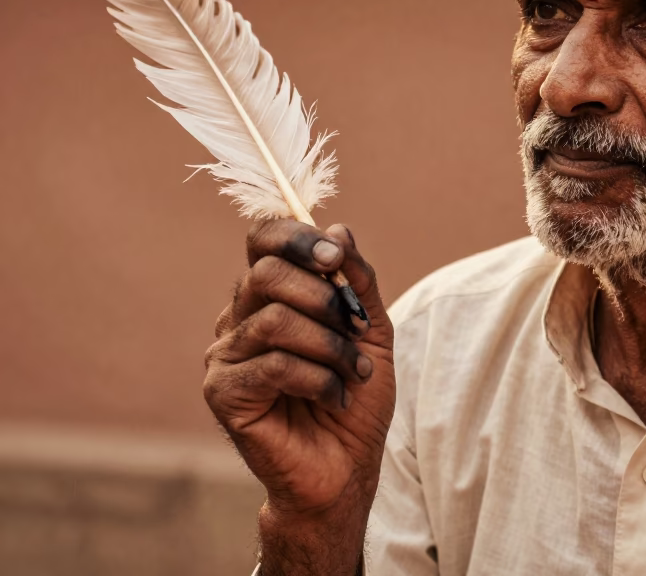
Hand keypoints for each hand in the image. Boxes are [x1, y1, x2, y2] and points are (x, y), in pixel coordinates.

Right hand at [203, 221, 395, 574]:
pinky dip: (319, 378)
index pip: (263, 240)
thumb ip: (358, 280)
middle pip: (266, 273)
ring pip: (276, 320)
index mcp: (270, 295)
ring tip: (354, 372)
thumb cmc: (356, 395)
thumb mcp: (372, 330)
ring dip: (331, 345)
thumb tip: (338, 229)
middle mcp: (239, 318)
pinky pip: (273, 365)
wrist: (347, 466)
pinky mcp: (223, 393)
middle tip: (357, 330)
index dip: (297, 238)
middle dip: (325, 298)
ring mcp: (225, 356)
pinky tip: (336, 397)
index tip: (336, 258)